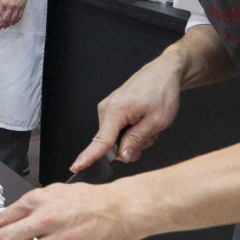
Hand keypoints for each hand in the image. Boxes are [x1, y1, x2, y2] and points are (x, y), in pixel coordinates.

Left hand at [0, 0, 32, 30]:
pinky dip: (15, 21)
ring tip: (4, 27)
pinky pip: (19, 17)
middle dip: (0, 25)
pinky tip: (12, 23)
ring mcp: (17, 8)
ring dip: (7, 25)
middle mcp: (10, 7)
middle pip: (4, 19)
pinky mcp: (22, 8)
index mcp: (3, 3)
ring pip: (12, 20)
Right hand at [73, 51, 184, 172]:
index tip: (75, 167)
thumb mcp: (156, 121)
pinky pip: (119, 129)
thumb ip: (137, 140)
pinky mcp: (113, 108)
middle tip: (150, 133)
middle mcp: (107, 109)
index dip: (89, 157)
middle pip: (111, 143)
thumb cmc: (162, 92)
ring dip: (134, 137)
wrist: (164, 71)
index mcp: (115, 111)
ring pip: (117, 138)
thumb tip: (122, 157)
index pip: (101, 141)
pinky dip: (132, 130)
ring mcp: (109, 108)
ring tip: (148, 123)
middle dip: (131, 145)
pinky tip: (143, 120)